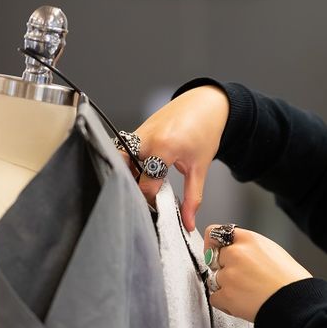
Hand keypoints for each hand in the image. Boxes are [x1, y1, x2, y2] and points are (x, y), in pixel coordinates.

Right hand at [127, 86, 228, 229]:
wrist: (205, 104)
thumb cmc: (205, 131)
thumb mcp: (201, 168)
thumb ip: (193, 198)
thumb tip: (188, 223)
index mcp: (164, 148)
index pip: (146, 185)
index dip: (151, 201)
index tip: (158, 209)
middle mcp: (146, 139)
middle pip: (127, 174)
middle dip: (134, 189)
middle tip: (146, 200)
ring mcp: (138, 133)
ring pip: (121, 162)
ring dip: (128, 176)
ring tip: (142, 185)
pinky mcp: (135, 131)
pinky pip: (124, 152)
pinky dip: (129, 165)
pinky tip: (140, 173)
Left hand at [204, 226, 311, 322]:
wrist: (296, 301)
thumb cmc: (290, 279)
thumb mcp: (272, 250)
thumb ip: (249, 247)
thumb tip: (235, 250)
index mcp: (248, 239)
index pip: (215, 232)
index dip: (213, 243)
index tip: (212, 250)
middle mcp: (236, 254)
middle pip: (213, 258)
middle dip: (223, 267)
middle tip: (242, 277)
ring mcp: (229, 275)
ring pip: (214, 279)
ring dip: (226, 286)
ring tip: (247, 291)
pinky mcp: (226, 296)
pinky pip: (215, 298)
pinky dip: (225, 303)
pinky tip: (242, 302)